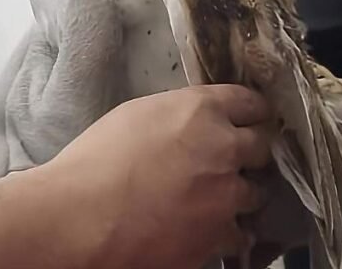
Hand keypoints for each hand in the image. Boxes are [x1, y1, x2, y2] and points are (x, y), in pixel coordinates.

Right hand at [47, 85, 275, 268]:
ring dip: (239, 195)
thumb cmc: (95, 162)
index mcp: (202, 111)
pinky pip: (238, 234)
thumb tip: (192, 123)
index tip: (249, 118)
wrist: (79, 220)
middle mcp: (225, 150)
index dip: (250, 112)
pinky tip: (205, 230)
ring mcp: (226, 197)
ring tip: (213, 200)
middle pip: (262, 146)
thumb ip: (178, 114)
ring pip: (255, 194)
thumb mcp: (136, 115)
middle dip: (249, 152)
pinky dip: (226, 233)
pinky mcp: (218, 238)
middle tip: (229, 160)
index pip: (251, 103)